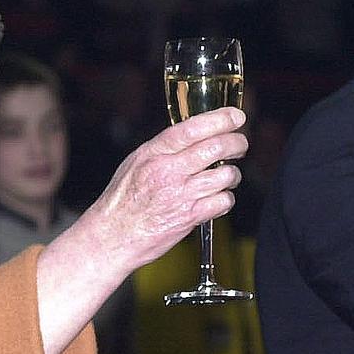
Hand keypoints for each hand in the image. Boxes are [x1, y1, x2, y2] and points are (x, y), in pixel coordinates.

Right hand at [74, 106, 247, 275]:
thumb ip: (163, 149)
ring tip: (226, 176)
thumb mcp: (135, 163)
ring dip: (232, 174)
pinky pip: (223, 202)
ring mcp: (181, 195)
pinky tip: (217, 198)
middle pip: (216, 148)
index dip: (220, 119)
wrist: (113, 236)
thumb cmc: (122, 200)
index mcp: (153, 153)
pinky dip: (226, 199)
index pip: (192, 128)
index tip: (235, 116)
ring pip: (225, 175)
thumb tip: (193, 135)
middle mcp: (168, 171)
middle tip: (240, 145)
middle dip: (237, 143)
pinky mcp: (190, 218)